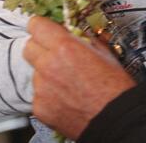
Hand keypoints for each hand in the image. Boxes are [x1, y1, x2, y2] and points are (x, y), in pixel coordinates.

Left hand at [23, 17, 135, 139]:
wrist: (116, 120)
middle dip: (40, 48)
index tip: (46, 31)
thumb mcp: (104, 54)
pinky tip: (64, 99)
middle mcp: (48, 65)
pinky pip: (37, 94)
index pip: (35, 24)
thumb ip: (84, 40)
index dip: (41, 27)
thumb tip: (76, 34)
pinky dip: (47, 95)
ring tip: (65, 83)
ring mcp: (41, 87)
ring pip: (34, 72)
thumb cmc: (115, 88)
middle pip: (29, 46)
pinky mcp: (39, 107)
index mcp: (64, 47)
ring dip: (45, 73)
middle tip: (55, 56)